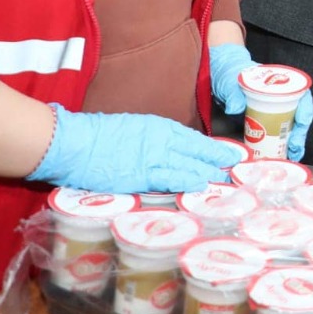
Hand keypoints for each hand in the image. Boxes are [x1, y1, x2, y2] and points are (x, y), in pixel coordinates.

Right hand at [27, 105, 243, 192]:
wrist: (74, 142)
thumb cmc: (97, 135)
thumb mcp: (132, 129)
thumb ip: (152, 140)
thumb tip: (165, 151)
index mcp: (159, 127)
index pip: (194, 139)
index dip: (213, 148)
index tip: (230, 155)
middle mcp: (161, 140)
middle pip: (198, 151)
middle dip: (218, 161)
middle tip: (238, 170)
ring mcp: (152, 158)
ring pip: (189, 166)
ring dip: (208, 174)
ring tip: (225, 182)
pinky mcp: (141, 175)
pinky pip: (170, 179)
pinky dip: (187, 182)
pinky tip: (200, 186)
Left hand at [208, 42, 312, 161]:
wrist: (220, 75)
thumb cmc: (229, 72)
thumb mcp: (230, 81)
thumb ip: (233, 93)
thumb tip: (235, 108)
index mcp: (278, 83)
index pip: (301, 94)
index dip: (305, 109)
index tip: (302, 123)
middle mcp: (281, 96)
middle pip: (298, 114)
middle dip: (300, 134)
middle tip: (295, 149)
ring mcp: (273, 108)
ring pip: (290, 126)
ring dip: (292, 142)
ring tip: (290, 156)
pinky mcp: (264, 120)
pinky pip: (276, 133)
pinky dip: (279, 144)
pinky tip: (277, 154)